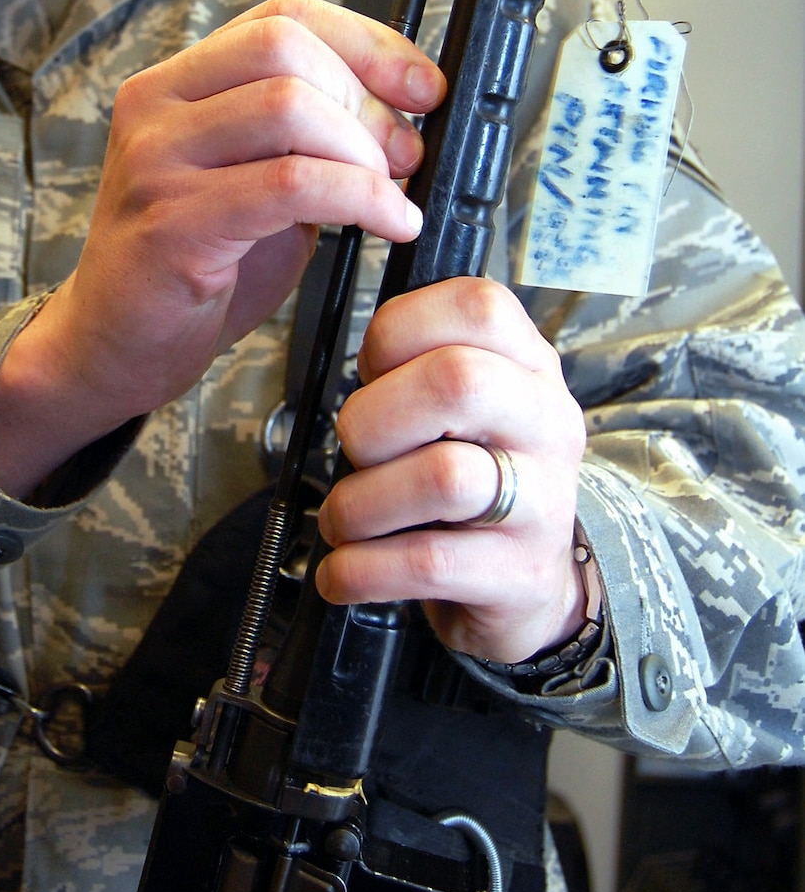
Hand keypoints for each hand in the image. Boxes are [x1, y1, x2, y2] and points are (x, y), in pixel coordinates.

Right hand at [0, 0, 443, 494]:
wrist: (113, 343)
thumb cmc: (190, 263)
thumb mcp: (251, 179)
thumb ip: (305, 138)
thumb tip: (402, 112)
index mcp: (176, 83)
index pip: (280, 17)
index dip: (365, 42)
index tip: (421, 86)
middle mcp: (156, 105)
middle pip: (284, 49)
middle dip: (366, 97)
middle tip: (405, 152)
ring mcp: (157, 160)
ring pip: (288, 107)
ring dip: (363, 150)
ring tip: (392, 193)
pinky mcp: (173, 222)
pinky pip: (290, 185)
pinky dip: (361, 199)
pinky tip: (388, 223)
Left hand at [316, 278, 587, 664]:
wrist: (529, 585)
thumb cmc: (473, 477)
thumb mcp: (464, 409)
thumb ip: (418, 372)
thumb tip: (357, 382)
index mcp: (530, 365)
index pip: (477, 306)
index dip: (397, 331)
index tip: (370, 373)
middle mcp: (548, 423)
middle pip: (457, 381)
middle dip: (373, 417)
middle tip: (354, 451)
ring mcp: (545, 500)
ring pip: (443, 477)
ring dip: (360, 503)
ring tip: (343, 520)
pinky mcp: (523, 573)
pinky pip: (428, 562)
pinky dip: (363, 568)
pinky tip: (344, 574)